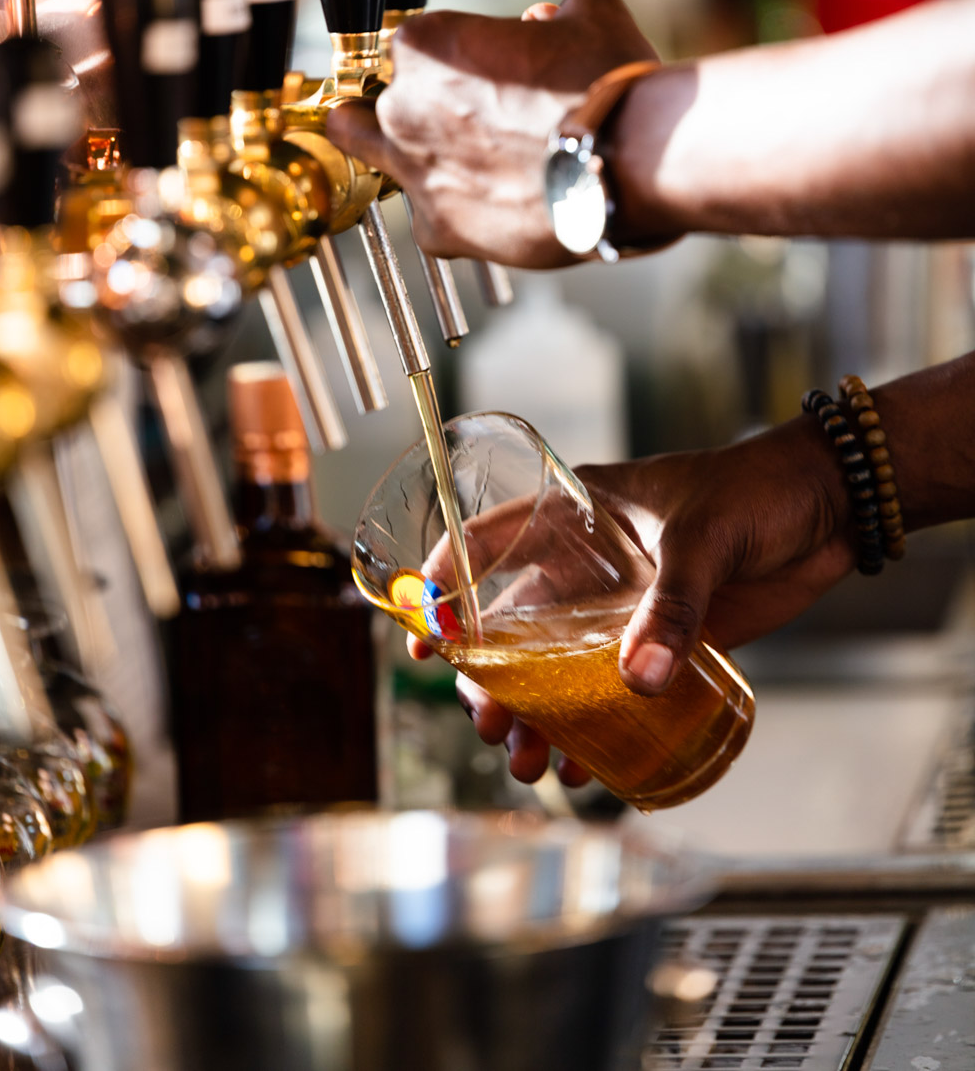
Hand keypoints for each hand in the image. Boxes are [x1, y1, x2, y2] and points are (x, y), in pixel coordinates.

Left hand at [326, 0, 656, 267]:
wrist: (631, 161)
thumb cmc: (605, 82)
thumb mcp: (587, 15)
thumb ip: (554, 16)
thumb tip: (545, 24)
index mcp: (424, 46)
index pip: (408, 46)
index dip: (440, 56)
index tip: (467, 68)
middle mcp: (401, 110)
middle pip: (372, 104)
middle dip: (404, 107)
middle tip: (442, 115)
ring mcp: (415, 174)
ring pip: (378, 163)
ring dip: (410, 158)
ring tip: (455, 162)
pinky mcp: (440, 230)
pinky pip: (427, 218)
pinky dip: (451, 212)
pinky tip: (486, 205)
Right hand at [410, 413, 855, 785]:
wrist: (829, 507)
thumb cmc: (757, 489)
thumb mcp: (704, 539)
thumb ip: (673, 605)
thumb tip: (639, 681)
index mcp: (578, 512)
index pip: (488, 542)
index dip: (447, 588)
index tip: (424, 641)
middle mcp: (588, 562)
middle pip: (514, 626)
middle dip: (492, 681)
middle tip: (489, 725)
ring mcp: (624, 604)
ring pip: (558, 668)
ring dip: (537, 716)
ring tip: (528, 763)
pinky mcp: (666, 639)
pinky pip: (614, 691)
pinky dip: (595, 728)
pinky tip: (587, 766)